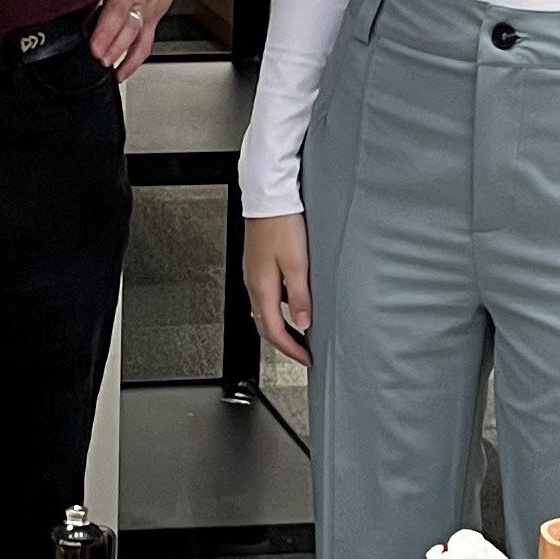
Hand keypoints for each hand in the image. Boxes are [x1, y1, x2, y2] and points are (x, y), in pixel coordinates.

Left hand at [90, 0, 186, 78]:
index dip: (95, 14)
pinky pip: (144, 44)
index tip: (83, 30)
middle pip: (122, 18)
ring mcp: (146, 8)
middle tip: (95, 53)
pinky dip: (132, 61)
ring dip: (120, 52)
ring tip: (104, 65)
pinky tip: (119, 73)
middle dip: (109, 38)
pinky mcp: (153, 19)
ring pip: (135, 34)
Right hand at [241, 211, 312, 365]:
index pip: (273, 331)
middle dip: (284, 344)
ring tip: (299, 334)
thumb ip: (300, 296)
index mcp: (262, 288)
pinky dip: (278, 309)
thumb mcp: (297, 264)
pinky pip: (266, 297)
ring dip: (280, 328)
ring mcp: (253, 275)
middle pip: (265, 326)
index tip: (306, 359)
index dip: (290, 350)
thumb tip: (304, 323)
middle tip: (302, 353)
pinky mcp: (257, 266)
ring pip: (264, 312)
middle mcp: (254, 284)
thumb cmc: (281, 225)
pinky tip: (291, 305)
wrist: (268, 199)